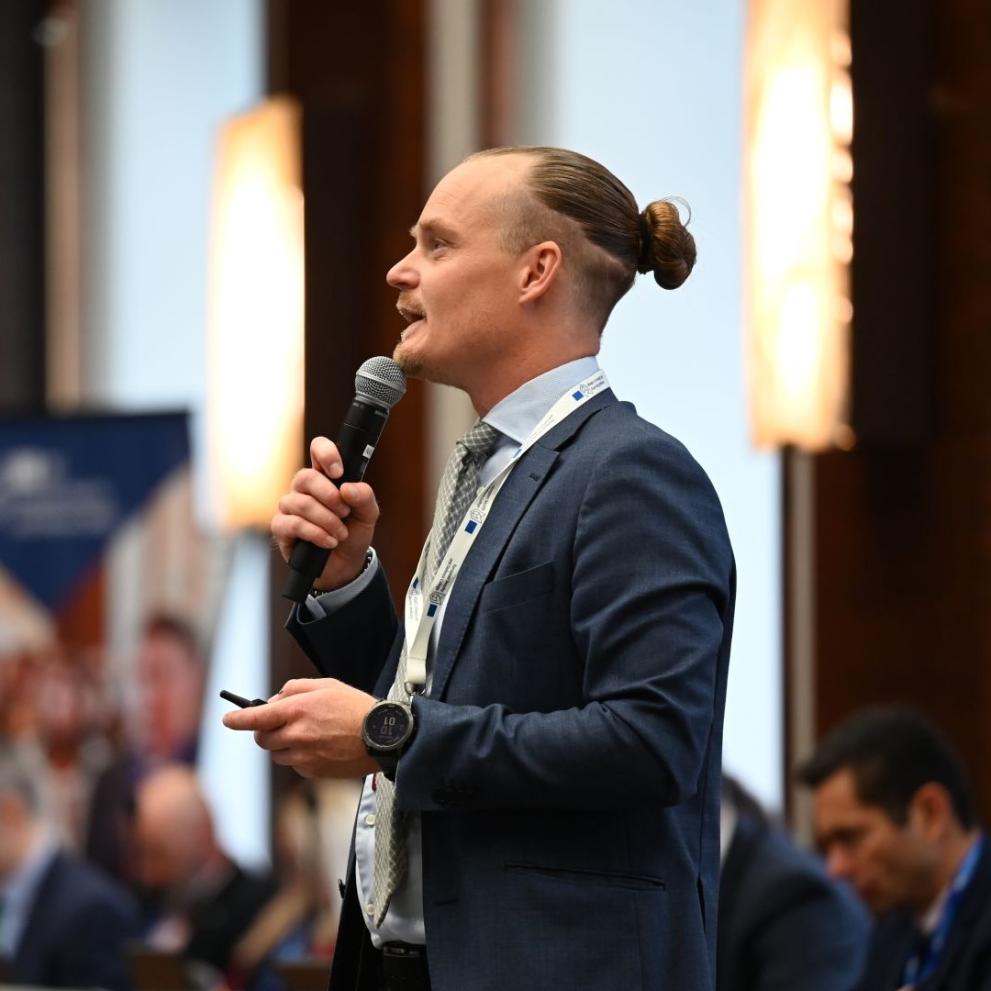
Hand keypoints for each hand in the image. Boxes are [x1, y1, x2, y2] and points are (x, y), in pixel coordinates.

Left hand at [222, 678, 378, 778]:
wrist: (381, 736)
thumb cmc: (355, 707)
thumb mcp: (326, 685)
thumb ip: (294, 689)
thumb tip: (274, 701)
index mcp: (297, 710)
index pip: (255, 718)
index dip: (237, 719)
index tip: (228, 719)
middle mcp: (296, 735)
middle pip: (262, 740)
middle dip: (265, 732)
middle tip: (280, 724)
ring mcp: (303, 756)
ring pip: (277, 754)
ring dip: (283, 744)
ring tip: (309, 734)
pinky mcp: (312, 771)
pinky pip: (294, 764)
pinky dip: (299, 756)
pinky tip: (320, 746)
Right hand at [271, 437, 379, 589]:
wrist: (345, 566)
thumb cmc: (353, 533)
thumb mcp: (368, 515)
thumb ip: (364, 497)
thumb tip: (347, 488)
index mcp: (325, 477)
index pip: (318, 449)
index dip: (326, 454)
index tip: (339, 472)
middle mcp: (304, 488)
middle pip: (306, 476)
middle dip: (329, 496)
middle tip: (345, 512)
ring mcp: (290, 507)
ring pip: (301, 503)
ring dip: (327, 520)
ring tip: (340, 534)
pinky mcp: (281, 528)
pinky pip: (294, 524)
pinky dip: (316, 533)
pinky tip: (329, 542)